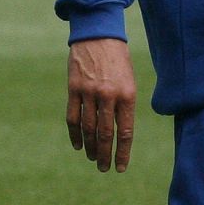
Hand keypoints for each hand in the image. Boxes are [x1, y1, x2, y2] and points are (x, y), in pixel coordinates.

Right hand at [66, 38, 136, 172]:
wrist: (99, 36)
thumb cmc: (119, 61)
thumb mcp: (130, 81)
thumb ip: (125, 105)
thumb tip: (121, 132)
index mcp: (128, 95)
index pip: (125, 131)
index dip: (122, 152)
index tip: (120, 167)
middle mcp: (109, 96)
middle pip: (105, 134)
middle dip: (106, 154)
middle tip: (105, 168)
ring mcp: (89, 93)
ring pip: (88, 128)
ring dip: (90, 147)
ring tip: (94, 158)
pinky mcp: (74, 89)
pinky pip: (73, 118)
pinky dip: (75, 134)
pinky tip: (78, 145)